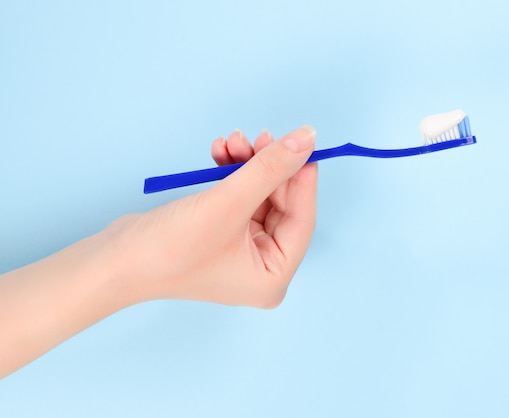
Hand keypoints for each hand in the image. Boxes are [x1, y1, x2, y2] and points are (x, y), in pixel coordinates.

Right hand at [105, 126, 317, 307]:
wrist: (115, 260)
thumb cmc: (170, 248)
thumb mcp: (227, 203)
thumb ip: (270, 169)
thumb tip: (307, 138)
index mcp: (273, 276)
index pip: (302, 219)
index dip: (302, 178)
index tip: (303, 142)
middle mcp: (261, 267)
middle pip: (281, 205)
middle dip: (268, 167)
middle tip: (260, 135)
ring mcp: (241, 252)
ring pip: (259, 197)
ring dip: (247, 165)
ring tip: (231, 140)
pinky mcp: (221, 236)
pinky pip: (238, 199)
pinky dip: (231, 175)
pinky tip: (219, 153)